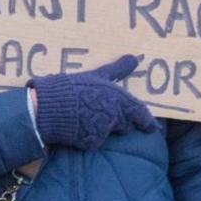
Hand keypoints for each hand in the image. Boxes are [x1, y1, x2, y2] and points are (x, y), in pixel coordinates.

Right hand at [30, 55, 158, 150]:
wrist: (48, 106)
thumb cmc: (73, 87)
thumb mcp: (98, 74)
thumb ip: (119, 69)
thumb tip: (137, 57)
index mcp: (121, 99)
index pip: (141, 113)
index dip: (147, 122)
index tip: (152, 129)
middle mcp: (116, 116)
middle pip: (126, 125)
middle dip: (121, 123)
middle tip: (112, 120)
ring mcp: (104, 130)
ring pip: (110, 133)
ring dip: (104, 129)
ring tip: (87, 118)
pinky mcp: (91, 141)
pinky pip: (94, 142)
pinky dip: (89, 138)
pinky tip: (78, 128)